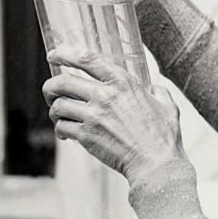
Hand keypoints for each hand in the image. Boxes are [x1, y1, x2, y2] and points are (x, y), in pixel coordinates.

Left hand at [43, 47, 184, 184]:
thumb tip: (154, 88)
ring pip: (58, 105)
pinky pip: (61, 127)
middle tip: (51, 93)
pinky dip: (60, 130)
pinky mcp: (87, 136)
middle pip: (62, 82)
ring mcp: (94, 116)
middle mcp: (105, 96)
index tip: (53, 55)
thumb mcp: (167, 106)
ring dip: (54, 110)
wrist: (156, 164)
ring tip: (59, 116)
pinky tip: (66, 134)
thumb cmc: (163, 137)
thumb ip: (159, 92)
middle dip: (50, 87)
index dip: (65, 54)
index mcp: (123, 82)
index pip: (87, 59)